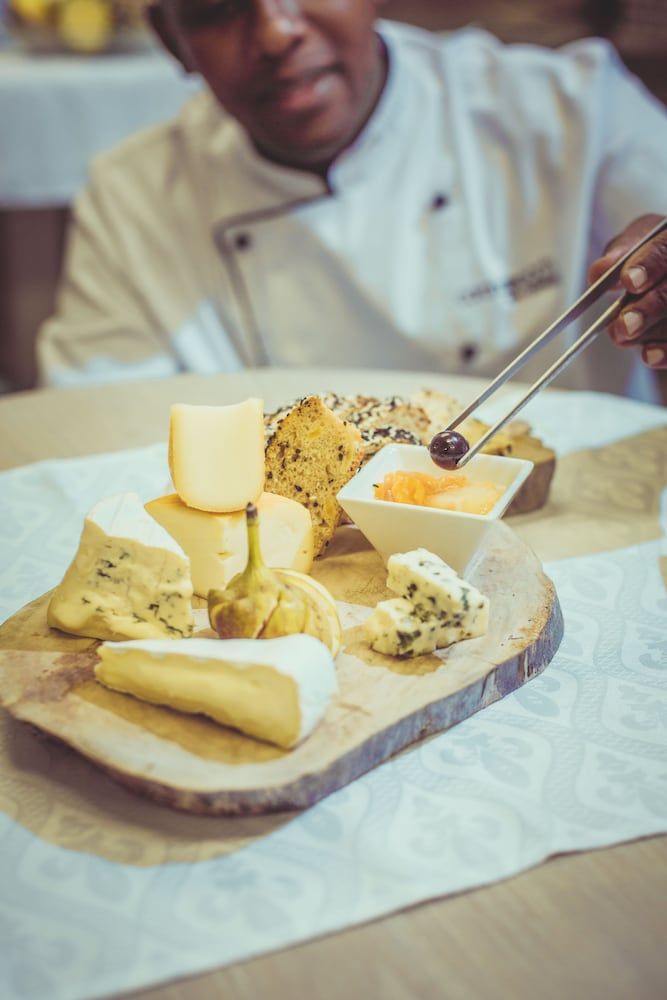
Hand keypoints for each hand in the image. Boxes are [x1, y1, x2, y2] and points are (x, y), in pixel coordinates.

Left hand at [589, 214, 666, 369]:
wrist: (659, 280)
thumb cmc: (647, 258)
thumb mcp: (632, 247)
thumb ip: (618, 254)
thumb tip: (600, 270)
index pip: (665, 247)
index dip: (648, 264)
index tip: (629, 282)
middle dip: (649, 308)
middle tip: (624, 324)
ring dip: (650, 332)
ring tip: (623, 335)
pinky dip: (665, 352)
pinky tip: (648, 355)